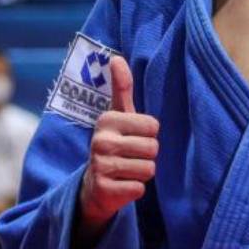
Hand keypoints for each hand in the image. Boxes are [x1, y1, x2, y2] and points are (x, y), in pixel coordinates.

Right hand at [78, 56, 158, 237]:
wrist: (94, 186)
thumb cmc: (114, 145)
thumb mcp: (118, 116)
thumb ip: (121, 88)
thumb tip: (116, 58)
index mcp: (107, 120)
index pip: (153, 127)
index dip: (148, 135)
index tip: (132, 138)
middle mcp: (100, 141)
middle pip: (153, 148)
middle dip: (147, 156)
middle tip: (130, 157)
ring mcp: (100, 166)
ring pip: (149, 169)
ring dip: (142, 173)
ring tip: (126, 171)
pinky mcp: (104, 190)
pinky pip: (139, 189)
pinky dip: (135, 189)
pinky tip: (121, 185)